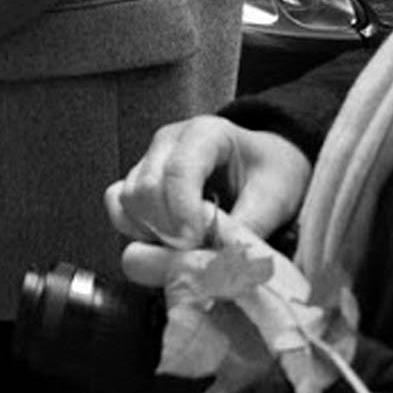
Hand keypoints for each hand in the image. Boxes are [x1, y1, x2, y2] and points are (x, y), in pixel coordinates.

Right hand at [106, 116, 313, 261]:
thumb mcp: (275, 196)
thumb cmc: (272, 173)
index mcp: (205, 133)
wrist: (264, 165)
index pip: (177, 170)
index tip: (196, 241)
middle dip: (167, 227)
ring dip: (151, 230)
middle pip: (146, 187)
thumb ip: (249, 225)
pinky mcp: (138, 179)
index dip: (181, 211)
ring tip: (185, 245)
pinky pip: (117, 204)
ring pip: (128, 198)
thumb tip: (223, 259)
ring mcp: (149, 159)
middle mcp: (168, 141)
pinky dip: (133, 227)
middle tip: (196, 249)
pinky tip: (161, 239)